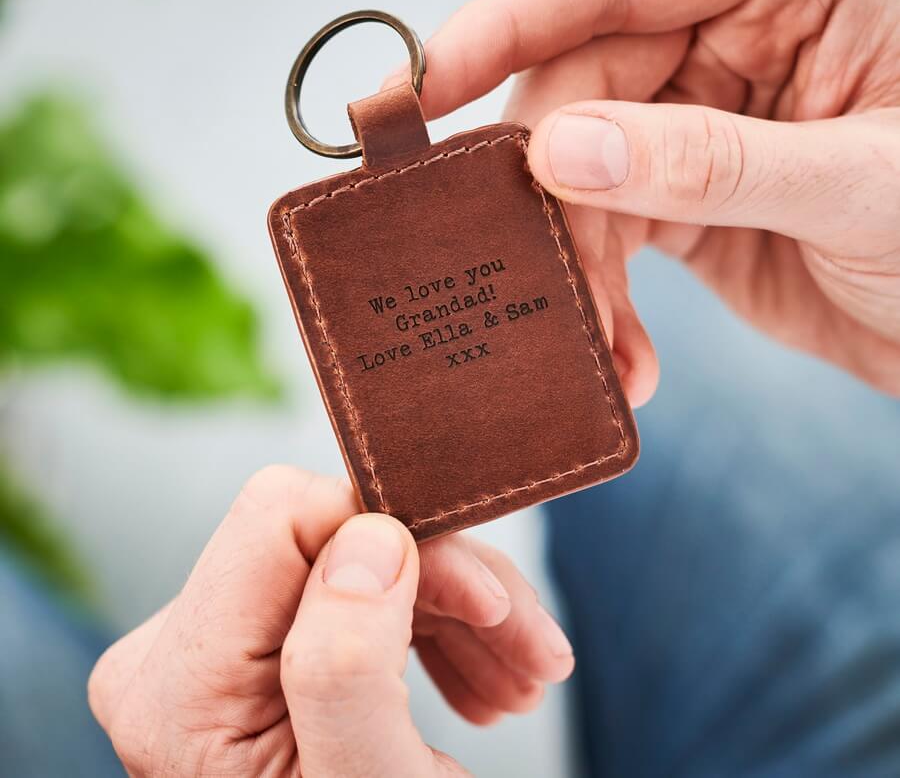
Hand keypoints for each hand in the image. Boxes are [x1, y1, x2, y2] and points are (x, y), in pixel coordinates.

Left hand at [88, 466, 573, 776]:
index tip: (486, 599)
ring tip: (523, 679)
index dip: (398, 536)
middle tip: (537, 652)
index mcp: (180, 682)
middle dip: (451, 584)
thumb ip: (346, 665)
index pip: (282, 515)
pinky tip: (481, 683)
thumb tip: (371, 534)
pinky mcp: (257, 653)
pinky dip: (430, 628)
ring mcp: (214, 650)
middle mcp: (177, 652)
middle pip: (331, 539)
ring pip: (356, 561)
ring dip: (457, 611)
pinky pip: (353, 596)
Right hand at [406, 0, 899, 398]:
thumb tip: (561, 153)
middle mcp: (725, 36)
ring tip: (602, 344)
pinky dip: (599, 297)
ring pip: (576, 171)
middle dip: (551, 194)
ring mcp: (692, 116)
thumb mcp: (858, 187)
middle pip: (577, 86)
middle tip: (538, 280)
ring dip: (577, 266)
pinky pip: (601, 231)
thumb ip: (711, 162)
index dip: (505, 22)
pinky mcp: (674, 191)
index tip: (424, 87)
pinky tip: (624, 354)